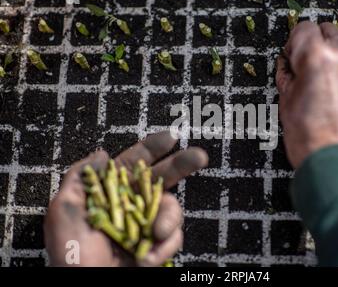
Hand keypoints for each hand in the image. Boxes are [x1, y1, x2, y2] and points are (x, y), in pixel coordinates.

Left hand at [44, 131, 207, 265]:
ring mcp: (146, 224)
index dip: (152, 148)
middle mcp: (132, 204)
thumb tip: (102, 154)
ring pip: (172, 209)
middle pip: (163, 178)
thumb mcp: (65, 209)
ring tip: (155, 234)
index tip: (171, 136)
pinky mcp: (156, 245)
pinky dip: (164, 247)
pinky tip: (147, 258)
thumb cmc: (69, 251)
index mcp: (111, 191)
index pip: (134, 163)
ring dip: (168, 220)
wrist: (84, 286)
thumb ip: (80, 177)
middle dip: (183, 164)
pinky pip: (173, 238)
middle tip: (200, 156)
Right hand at [276, 22, 337, 168]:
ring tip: (322, 94)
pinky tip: (337, 102)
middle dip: (315, 46)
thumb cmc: (310, 138)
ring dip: (332, 64)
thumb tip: (287, 65)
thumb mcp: (285, 102)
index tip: (291, 57)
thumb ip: (287, 75)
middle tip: (305, 69)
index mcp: (317, 59)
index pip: (304, 28)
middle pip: (328, 32)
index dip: (293, 43)